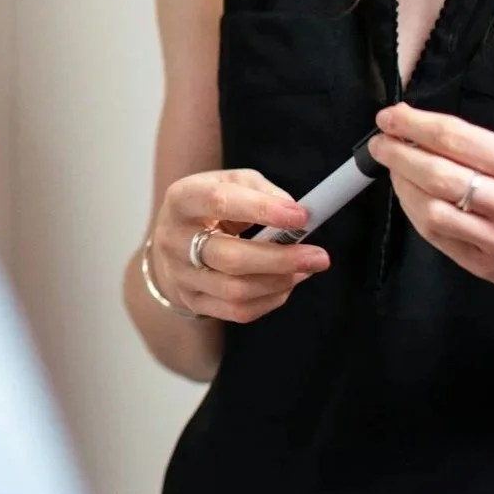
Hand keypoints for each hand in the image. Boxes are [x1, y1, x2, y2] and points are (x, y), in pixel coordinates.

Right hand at [151, 169, 330, 322]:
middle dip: (281, 259)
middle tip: (319, 256)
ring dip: (280, 281)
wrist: (174, 238)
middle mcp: (173, 239)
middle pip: (230, 258)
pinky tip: (286, 283)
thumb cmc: (210, 206)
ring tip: (307, 268)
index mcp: (182, 199)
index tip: (301, 216)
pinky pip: (237, 311)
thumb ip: (262, 191)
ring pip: (235, 291)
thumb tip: (294, 213)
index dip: (263, 210)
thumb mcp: (231, 182)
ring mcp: (180, 275)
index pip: (220, 202)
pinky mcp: (192, 301)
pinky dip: (270, 299)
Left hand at [368, 104, 493, 313]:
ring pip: (432, 211)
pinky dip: (416, 213)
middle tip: (381, 141)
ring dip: (402, 186)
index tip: (392, 116)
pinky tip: (410, 197)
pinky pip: (437, 238)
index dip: (415, 125)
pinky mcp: (485, 267)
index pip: (457, 139)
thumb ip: (482, 149)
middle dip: (399, 154)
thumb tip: (424, 132)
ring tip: (394, 168)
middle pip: (438, 175)